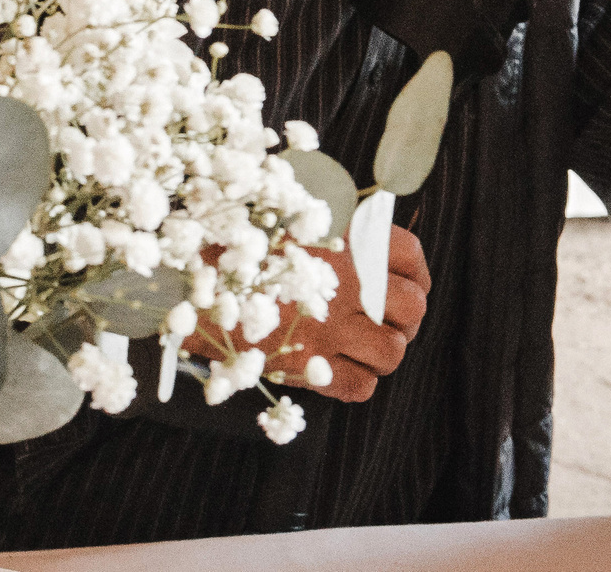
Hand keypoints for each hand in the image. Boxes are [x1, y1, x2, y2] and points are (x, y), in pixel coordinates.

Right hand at [193, 225, 431, 403]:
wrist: (194, 287)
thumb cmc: (243, 251)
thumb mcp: (292, 222)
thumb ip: (332, 229)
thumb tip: (366, 241)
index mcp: (347, 243)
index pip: (409, 255)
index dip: (416, 273)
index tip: (408, 283)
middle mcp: (348, 286)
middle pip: (413, 307)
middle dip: (407, 319)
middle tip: (386, 322)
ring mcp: (332, 329)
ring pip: (393, 352)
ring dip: (385, 352)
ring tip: (364, 347)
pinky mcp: (312, 368)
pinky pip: (362, 386)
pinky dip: (358, 382)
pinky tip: (340, 370)